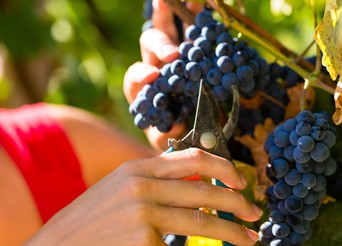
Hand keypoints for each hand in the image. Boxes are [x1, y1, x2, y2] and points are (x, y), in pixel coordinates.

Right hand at [12, 148, 261, 245]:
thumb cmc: (89, 222)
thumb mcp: (118, 190)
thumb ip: (154, 183)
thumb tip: (198, 185)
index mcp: (136, 168)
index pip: (192, 158)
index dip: (223, 167)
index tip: (240, 180)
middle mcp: (141, 186)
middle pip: (205, 192)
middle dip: (236, 203)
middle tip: (254, 214)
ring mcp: (143, 215)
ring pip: (202, 223)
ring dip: (231, 231)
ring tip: (248, 238)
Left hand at [123, 0, 202, 150]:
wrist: (175, 122)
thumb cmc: (165, 128)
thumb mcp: (162, 136)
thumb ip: (165, 134)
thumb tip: (173, 128)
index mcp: (142, 85)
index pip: (136, 75)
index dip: (142, 74)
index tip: (153, 76)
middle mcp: (155, 63)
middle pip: (150, 44)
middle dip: (161, 45)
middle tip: (173, 54)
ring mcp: (171, 53)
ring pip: (168, 27)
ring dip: (175, 13)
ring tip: (192, 0)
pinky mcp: (189, 49)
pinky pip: (191, 29)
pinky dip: (197, 14)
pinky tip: (206, 4)